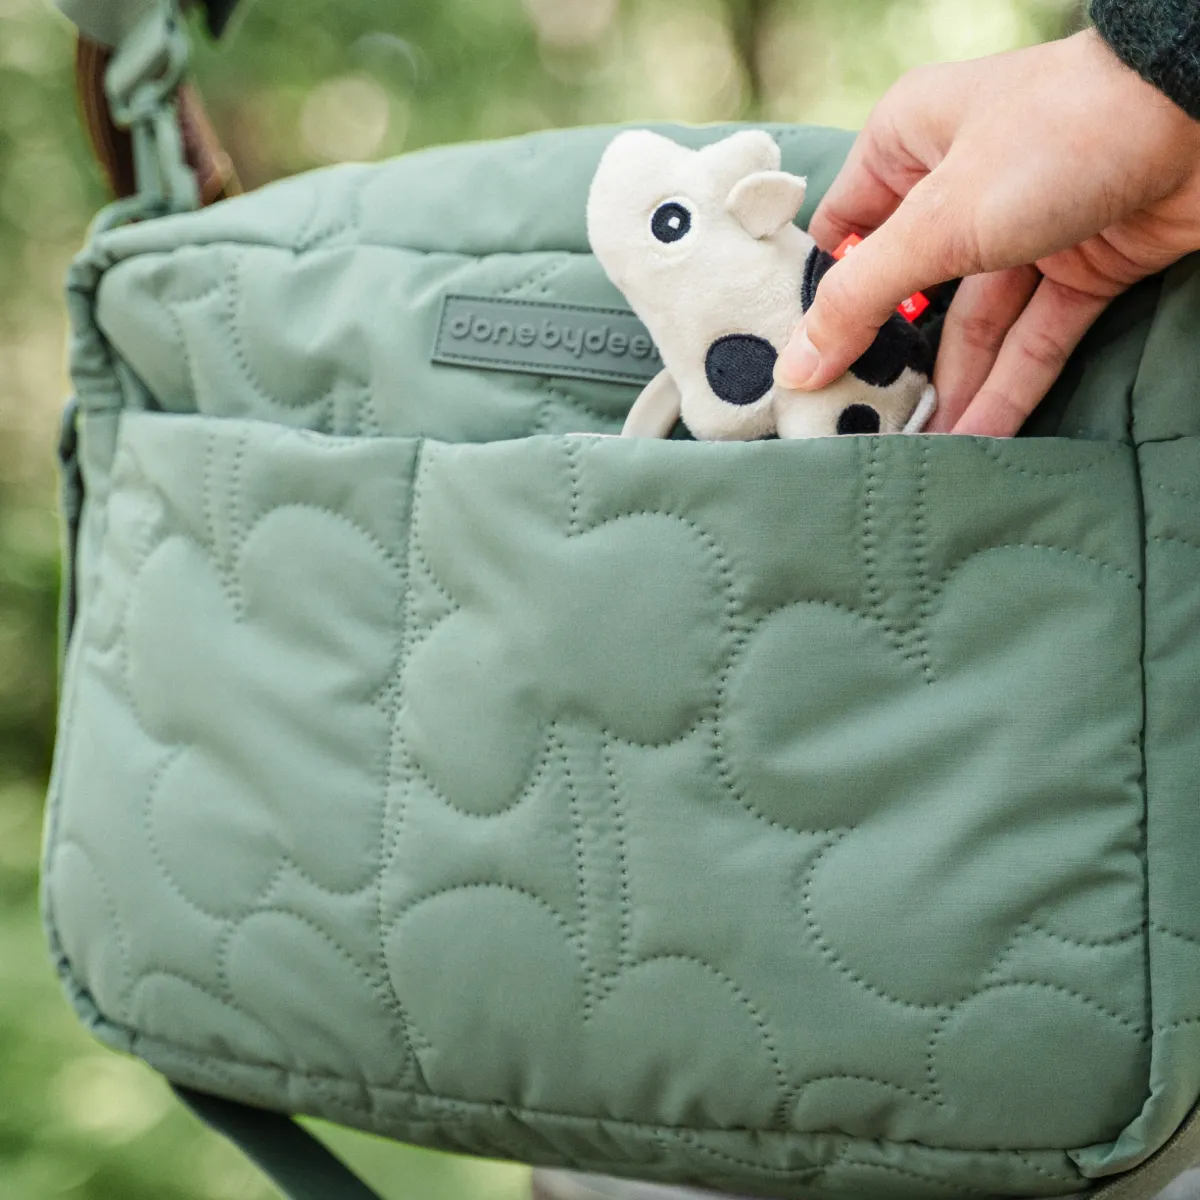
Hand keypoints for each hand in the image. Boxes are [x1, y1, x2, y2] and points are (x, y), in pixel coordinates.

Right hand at [774, 30, 1199, 435]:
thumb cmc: (1059, 136)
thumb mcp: (937, 220)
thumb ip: (859, 299)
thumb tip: (795, 367)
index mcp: (908, 145)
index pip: (844, 237)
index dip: (822, 303)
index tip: (801, 371)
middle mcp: (959, 185)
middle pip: (907, 293)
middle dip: (889, 362)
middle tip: (855, 427)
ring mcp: (1022, 229)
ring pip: (973, 326)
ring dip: (951, 389)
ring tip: (914, 455)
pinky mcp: (1082, 265)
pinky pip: (1032, 338)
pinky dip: (1009, 388)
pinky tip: (976, 439)